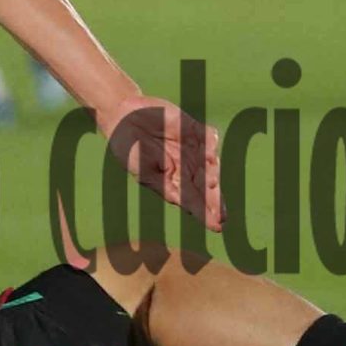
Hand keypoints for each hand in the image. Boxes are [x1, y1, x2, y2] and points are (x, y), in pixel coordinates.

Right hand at [97, 95, 225, 232]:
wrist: (123, 118)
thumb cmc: (131, 150)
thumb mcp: (144, 173)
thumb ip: (163, 186)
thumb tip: (181, 202)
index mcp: (176, 182)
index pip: (195, 201)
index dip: (206, 214)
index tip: (217, 227)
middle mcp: (189, 167)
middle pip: (208, 187)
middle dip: (215, 201)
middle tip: (221, 215)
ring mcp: (193, 148)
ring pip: (211, 165)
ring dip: (213, 175)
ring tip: (211, 185)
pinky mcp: (194, 129)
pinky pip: (209, 137)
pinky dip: (211, 145)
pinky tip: (211, 156)